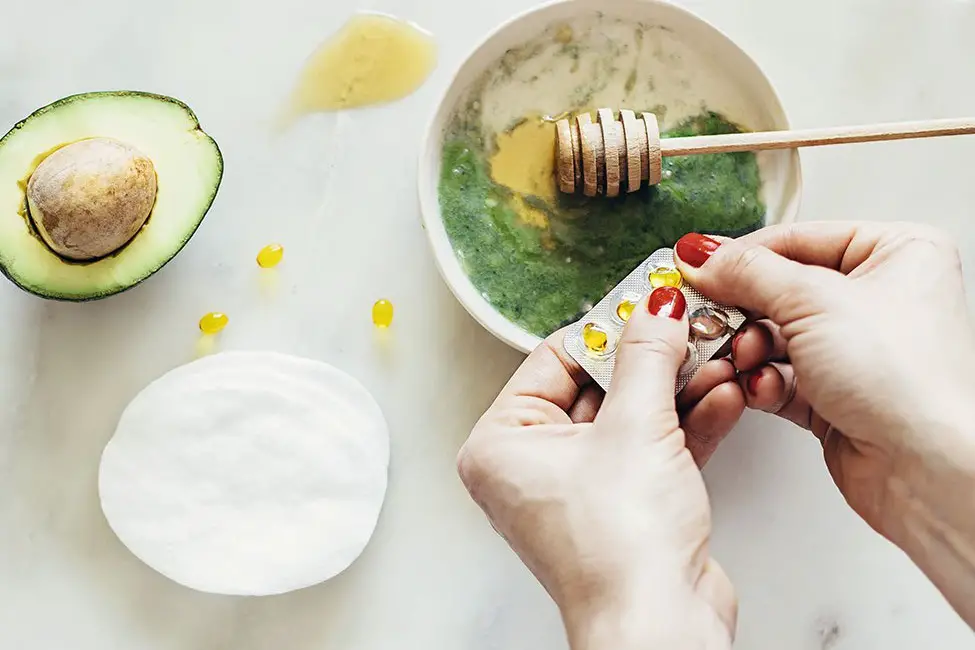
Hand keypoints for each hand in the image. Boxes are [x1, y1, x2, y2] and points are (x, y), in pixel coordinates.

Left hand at [457, 287, 744, 649]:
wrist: (662, 627)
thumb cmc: (619, 549)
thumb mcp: (635, 427)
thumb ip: (646, 357)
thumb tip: (654, 306)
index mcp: (501, 444)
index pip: (554, 359)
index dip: (607, 326)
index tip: (646, 296)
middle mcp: (532, 467)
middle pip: (598, 386)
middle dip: (653, 358)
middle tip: (688, 320)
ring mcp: (580, 489)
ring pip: (631, 418)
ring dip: (678, 389)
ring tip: (717, 352)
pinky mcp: (624, 508)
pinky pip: (652, 450)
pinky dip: (687, 425)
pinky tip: (724, 394)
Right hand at [674, 222, 974, 624]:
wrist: (926, 470)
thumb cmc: (906, 381)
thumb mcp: (814, 302)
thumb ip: (749, 273)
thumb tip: (704, 256)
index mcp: (896, 253)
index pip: (798, 239)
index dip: (743, 255)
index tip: (697, 267)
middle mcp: (881, 298)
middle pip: (781, 290)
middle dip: (742, 311)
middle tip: (706, 317)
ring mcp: (857, 349)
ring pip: (775, 336)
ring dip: (748, 351)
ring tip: (739, 358)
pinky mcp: (836, 394)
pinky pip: (781, 377)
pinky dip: (763, 382)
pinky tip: (758, 388)